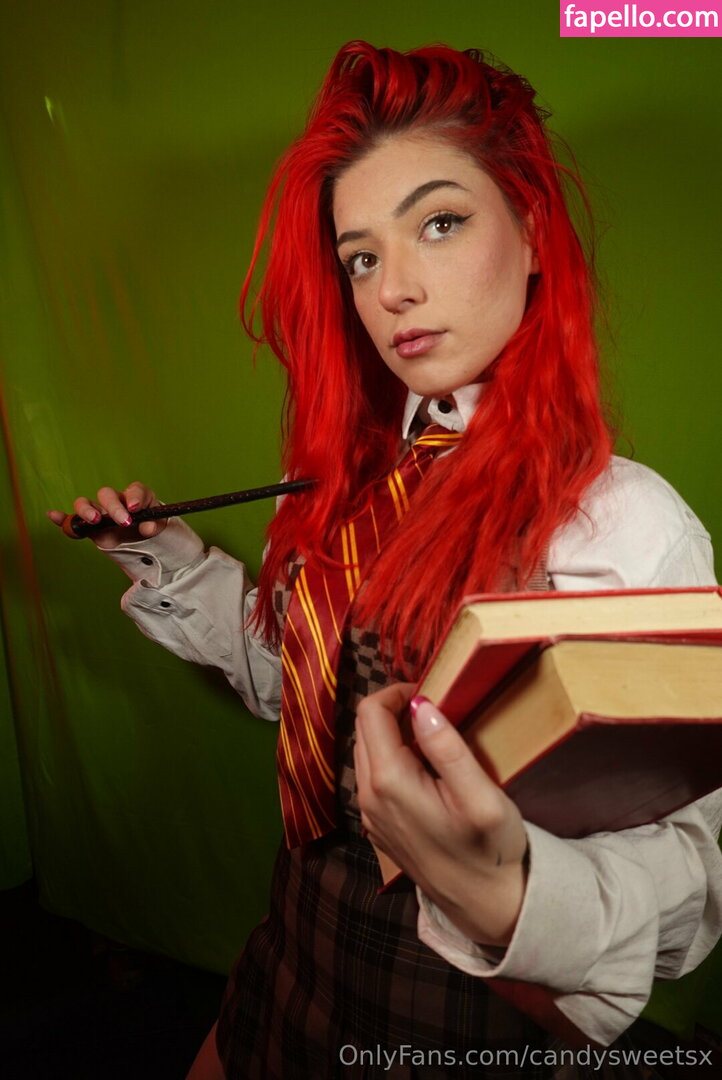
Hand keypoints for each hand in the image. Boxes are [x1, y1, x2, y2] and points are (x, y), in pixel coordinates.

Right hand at [47, 482, 166, 548]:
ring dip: (87, 510)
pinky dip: (62, 518)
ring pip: (86, 503)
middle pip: (107, 494)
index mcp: (135, 496)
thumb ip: (154, 524)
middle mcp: (115, 501)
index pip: (134, 490)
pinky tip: (52, 515)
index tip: (135, 509)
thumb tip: (147, 527)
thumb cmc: (151, 526)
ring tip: (95, 520)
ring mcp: (100, 513)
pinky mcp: (90, 527)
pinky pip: (72, 520)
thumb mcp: (158, 526)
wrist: (144, 540)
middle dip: (114, 507)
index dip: (134, 497)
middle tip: (125, 522)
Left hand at [354, 684, 528, 945]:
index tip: (430, 693)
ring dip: (393, 734)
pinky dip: (393, 758)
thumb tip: (420, 706)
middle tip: (435, 710)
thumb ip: (447, 748)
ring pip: (366, 752)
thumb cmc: (491, 851)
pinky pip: (374, 776)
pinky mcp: (379, 826)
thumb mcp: (481, 795)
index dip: (397, 692)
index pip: (370, 712)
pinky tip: (426, 769)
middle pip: (364, 729)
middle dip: (394, 710)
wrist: (487, 907)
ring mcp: (370, 815)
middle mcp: (368, 797)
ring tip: (433, 737)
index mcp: (388, 782)